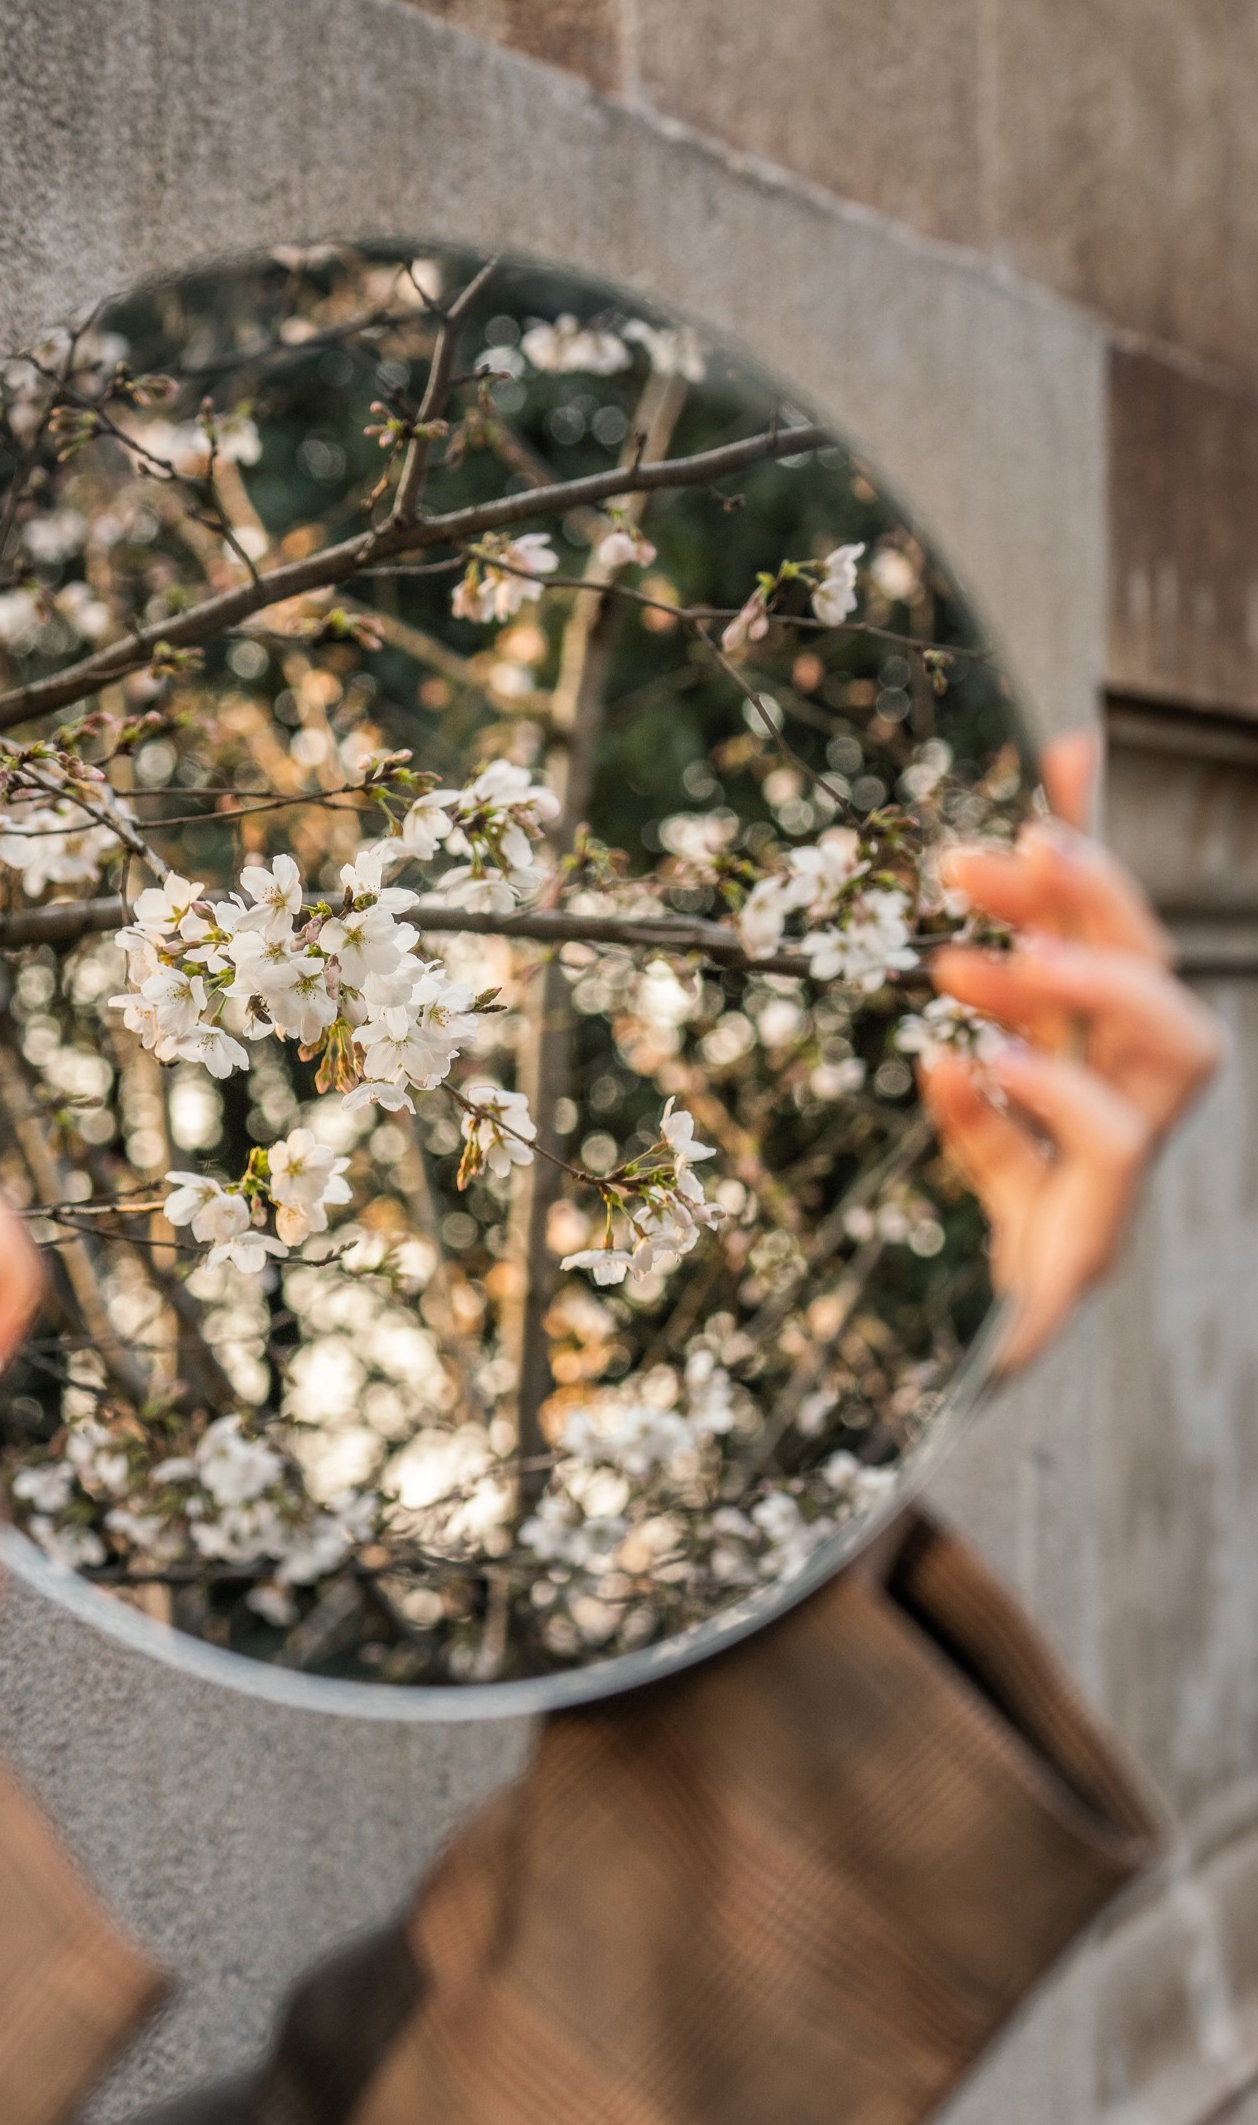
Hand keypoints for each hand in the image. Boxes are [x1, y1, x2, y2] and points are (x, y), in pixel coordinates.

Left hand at [919, 731, 1220, 1373]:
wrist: (942, 1368)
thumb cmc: (968, 1207)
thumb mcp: (955, 1078)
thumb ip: (976, 982)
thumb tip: (975, 869)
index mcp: (1096, 1058)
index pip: (1117, 931)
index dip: (1100, 845)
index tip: (1059, 756)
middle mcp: (1133, 1105)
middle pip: (1159, 976)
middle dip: (1094, 905)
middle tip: (1002, 853)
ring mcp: (1124, 1178)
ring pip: (1181, 1059)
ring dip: (1093, 991)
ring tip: (984, 959)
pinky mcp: (1086, 1251)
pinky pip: (1104, 1162)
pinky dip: (1041, 1103)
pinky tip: (961, 1065)